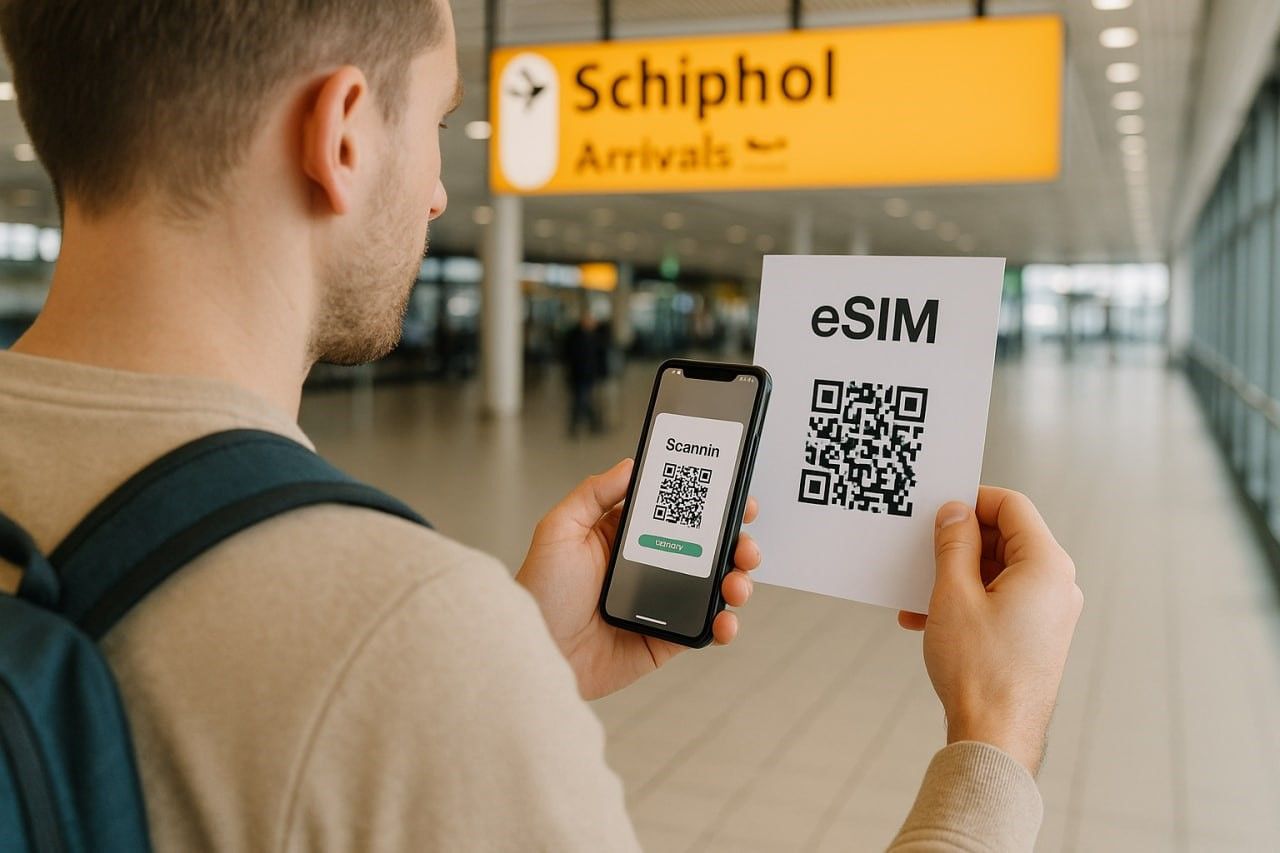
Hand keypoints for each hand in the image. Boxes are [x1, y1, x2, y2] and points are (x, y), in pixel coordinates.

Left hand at [517, 459, 760, 699]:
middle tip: (744, 542)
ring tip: (737, 583)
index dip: (710, 502)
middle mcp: (649, 566)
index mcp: (627, 536)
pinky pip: (705, 629)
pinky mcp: (665, 638)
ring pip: (715, 586)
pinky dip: (724, 625)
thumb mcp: (559, 529)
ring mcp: (662, 603)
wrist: (536, 652)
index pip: (678, 512)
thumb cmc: (539, 592)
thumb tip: (631, 466)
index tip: (733, 492)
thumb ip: (594, 493)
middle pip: (707, 547)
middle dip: (736, 541)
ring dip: (738, 580)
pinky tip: (725, 620)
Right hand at [898, 487, 1082, 774]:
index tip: (938, 508)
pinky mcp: (1037, 636)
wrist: (995, 738)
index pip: (1011, 506)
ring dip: (955, 576)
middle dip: (958, 544)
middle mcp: (1057, 585)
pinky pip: (1000, 601)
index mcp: (1047, 565)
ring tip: (916, 594)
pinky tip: (927, 618)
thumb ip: (953, 543)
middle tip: (920, 552)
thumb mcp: (953, 594)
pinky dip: (966, 601)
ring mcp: (1049, 613)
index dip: (972, 500)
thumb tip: (954, 512)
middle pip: (1006, 538)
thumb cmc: (980, 670)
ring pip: (998, 572)